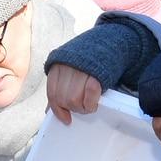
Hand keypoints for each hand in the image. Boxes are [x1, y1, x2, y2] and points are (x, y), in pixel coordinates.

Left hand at [44, 19, 160, 122]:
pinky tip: (94, 103)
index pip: (52, 93)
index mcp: (57, 65)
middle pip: (63, 98)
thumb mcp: (69, 71)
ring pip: (73, 100)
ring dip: (82, 107)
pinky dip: (91, 104)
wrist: (110, 41)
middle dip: (72, 108)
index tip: (65, 119)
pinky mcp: (95, 73)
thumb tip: (50, 110)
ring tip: (89, 104)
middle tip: (82, 106)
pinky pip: (89, 94)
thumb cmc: (89, 61)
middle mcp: (66, 66)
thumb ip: (59, 88)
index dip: (57, 109)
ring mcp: (80, 69)